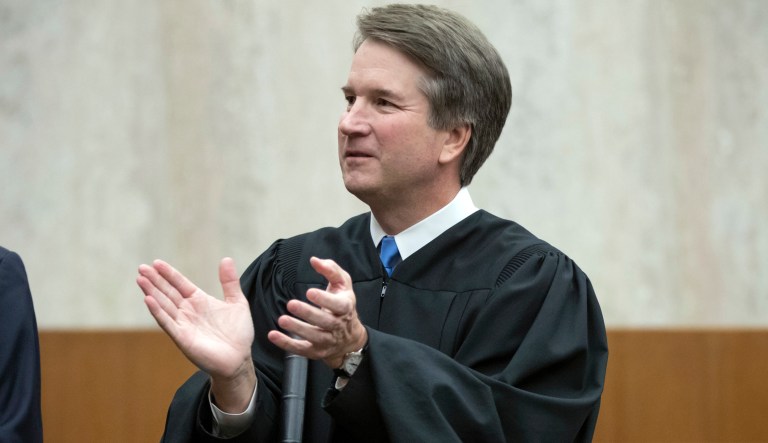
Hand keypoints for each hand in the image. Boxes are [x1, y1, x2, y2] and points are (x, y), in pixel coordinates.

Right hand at [136, 258, 255, 411]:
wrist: (239, 358)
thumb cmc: (238, 333)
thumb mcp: (237, 302)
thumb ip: (229, 282)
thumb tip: (226, 259)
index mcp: (199, 301)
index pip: (180, 283)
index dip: (168, 273)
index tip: (156, 262)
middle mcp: (188, 311)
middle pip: (168, 292)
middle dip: (154, 280)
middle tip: (141, 267)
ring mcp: (183, 324)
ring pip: (164, 305)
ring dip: (152, 292)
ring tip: (140, 279)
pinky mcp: (182, 337)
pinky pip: (167, 322)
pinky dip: (157, 311)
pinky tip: (148, 299)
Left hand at [268, 257, 367, 368]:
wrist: (350, 338)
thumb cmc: (343, 304)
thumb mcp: (343, 284)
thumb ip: (331, 269)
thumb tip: (314, 260)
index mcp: (345, 307)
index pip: (338, 305)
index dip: (324, 300)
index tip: (309, 292)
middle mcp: (338, 326)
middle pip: (325, 321)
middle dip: (308, 313)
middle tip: (291, 304)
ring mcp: (327, 341)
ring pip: (313, 337)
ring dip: (297, 329)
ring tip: (282, 319)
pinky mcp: (316, 351)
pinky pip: (301, 349)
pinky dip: (286, 344)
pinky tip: (273, 335)